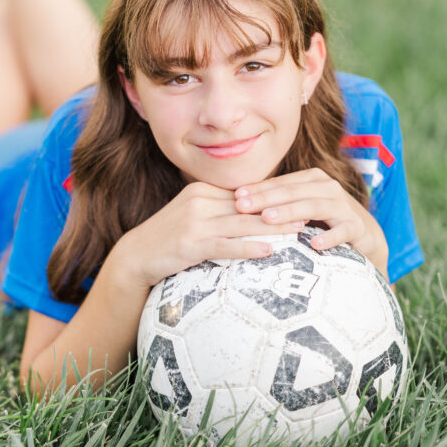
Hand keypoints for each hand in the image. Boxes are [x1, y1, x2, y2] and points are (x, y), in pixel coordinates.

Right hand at [113, 182, 284, 289]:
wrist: (137, 256)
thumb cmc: (168, 239)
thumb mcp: (192, 216)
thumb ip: (218, 210)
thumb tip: (252, 213)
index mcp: (201, 190)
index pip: (244, 193)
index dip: (273, 198)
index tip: (298, 201)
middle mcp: (199, 200)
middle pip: (248, 206)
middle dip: (280, 211)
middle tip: (309, 214)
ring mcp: (194, 222)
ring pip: (241, 224)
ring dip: (273, 227)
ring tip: (298, 231)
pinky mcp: (190, 243)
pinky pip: (225, 245)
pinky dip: (248, 247)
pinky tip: (268, 251)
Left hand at [233, 168, 387, 273]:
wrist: (362, 233)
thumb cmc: (321, 218)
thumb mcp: (299, 206)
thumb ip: (275, 201)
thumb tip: (237, 200)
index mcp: (311, 179)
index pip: (280, 183)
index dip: (258, 189)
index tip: (235, 197)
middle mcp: (327, 187)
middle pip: (292, 192)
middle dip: (266, 199)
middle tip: (242, 207)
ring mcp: (343, 206)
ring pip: (313, 206)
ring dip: (290, 212)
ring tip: (268, 218)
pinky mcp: (356, 227)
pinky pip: (342, 231)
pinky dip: (329, 237)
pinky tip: (314, 244)